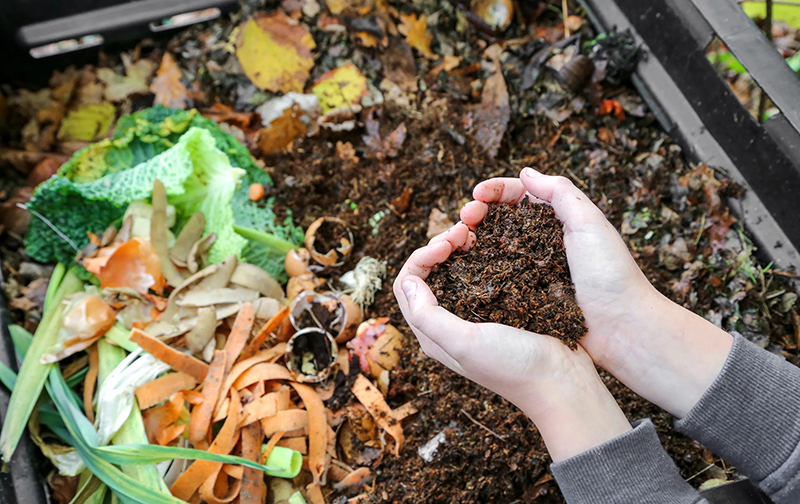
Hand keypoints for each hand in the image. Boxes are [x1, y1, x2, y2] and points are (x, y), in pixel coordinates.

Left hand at [393, 223, 631, 461]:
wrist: (562, 381)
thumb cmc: (513, 366)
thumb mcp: (465, 343)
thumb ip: (429, 316)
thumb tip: (407, 281)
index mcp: (433, 334)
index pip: (407, 285)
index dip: (421, 257)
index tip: (446, 244)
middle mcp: (450, 322)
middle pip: (429, 273)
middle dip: (440, 246)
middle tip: (464, 231)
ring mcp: (476, 313)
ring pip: (455, 269)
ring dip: (460, 247)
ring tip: (477, 231)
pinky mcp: (502, 306)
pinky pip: (483, 272)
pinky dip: (483, 253)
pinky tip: (496, 243)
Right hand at [461, 168, 732, 417]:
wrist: (622, 328)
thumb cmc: (611, 274)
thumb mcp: (590, 223)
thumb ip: (560, 193)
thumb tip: (525, 172)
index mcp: (559, 220)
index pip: (520, 195)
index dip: (495, 191)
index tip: (476, 194)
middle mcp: (543, 242)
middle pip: (501, 219)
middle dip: (478, 212)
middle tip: (465, 218)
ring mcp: (532, 269)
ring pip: (494, 246)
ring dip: (473, 238)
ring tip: (459, 240)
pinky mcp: (525, 295)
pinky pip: (497, 277)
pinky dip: (479, 268)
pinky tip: (465, 266)